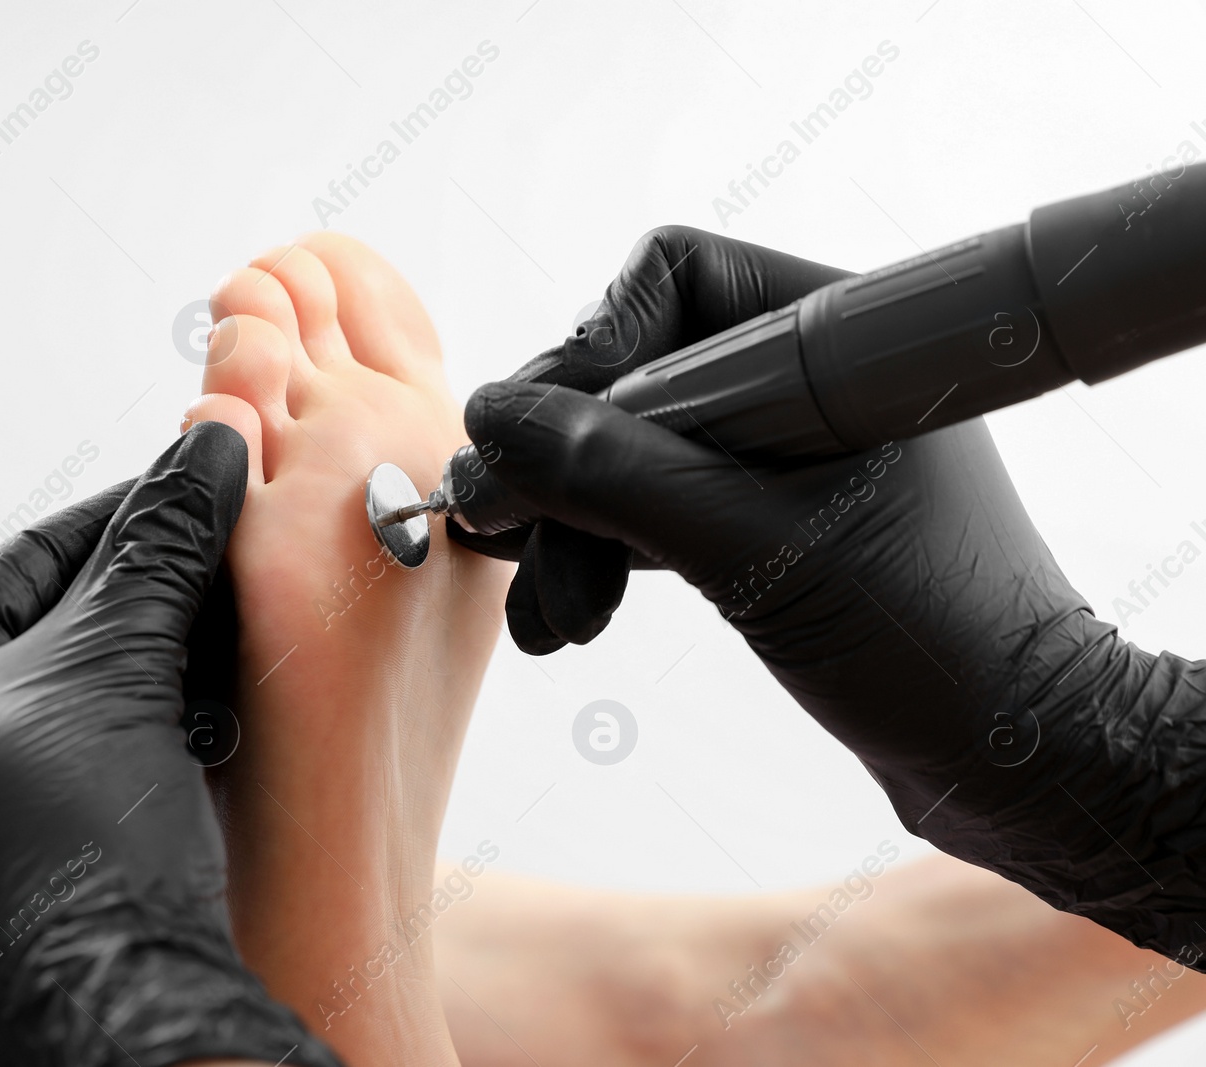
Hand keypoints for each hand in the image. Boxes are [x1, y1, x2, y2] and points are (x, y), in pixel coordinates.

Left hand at [0, 423, 341, 1066]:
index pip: (14, 567)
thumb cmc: (86, 839)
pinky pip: (73, 780)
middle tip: (232, 558)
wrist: (120, 1020)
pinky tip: (212, 720)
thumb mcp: (123, 667)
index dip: (119, 517)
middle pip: (42, 641)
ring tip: (239, 636)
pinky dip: (140, 740)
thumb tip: (211, 442)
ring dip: (154, 670)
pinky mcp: (2, 891)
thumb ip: (161, 546)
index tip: (199, 487)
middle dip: (146, 599)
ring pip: (65, 714)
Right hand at [455, 226, 1205, 966]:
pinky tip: (566, 614)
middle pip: (632, 375)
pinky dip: (602, 555)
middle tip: (501, 537)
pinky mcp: (766, 524)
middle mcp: (806, 382)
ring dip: (569, 528)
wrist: (1016, 764)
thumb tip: (489, 418)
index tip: (536, 448)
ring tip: (546, 621)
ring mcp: (782, 456)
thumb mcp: (754, 550)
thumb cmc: (931, 645)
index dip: (592, 351)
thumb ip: (614, 475)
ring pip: (629, 453)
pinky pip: (653, 509)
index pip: (673, 280)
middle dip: (563, 467)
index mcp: (837, 341)